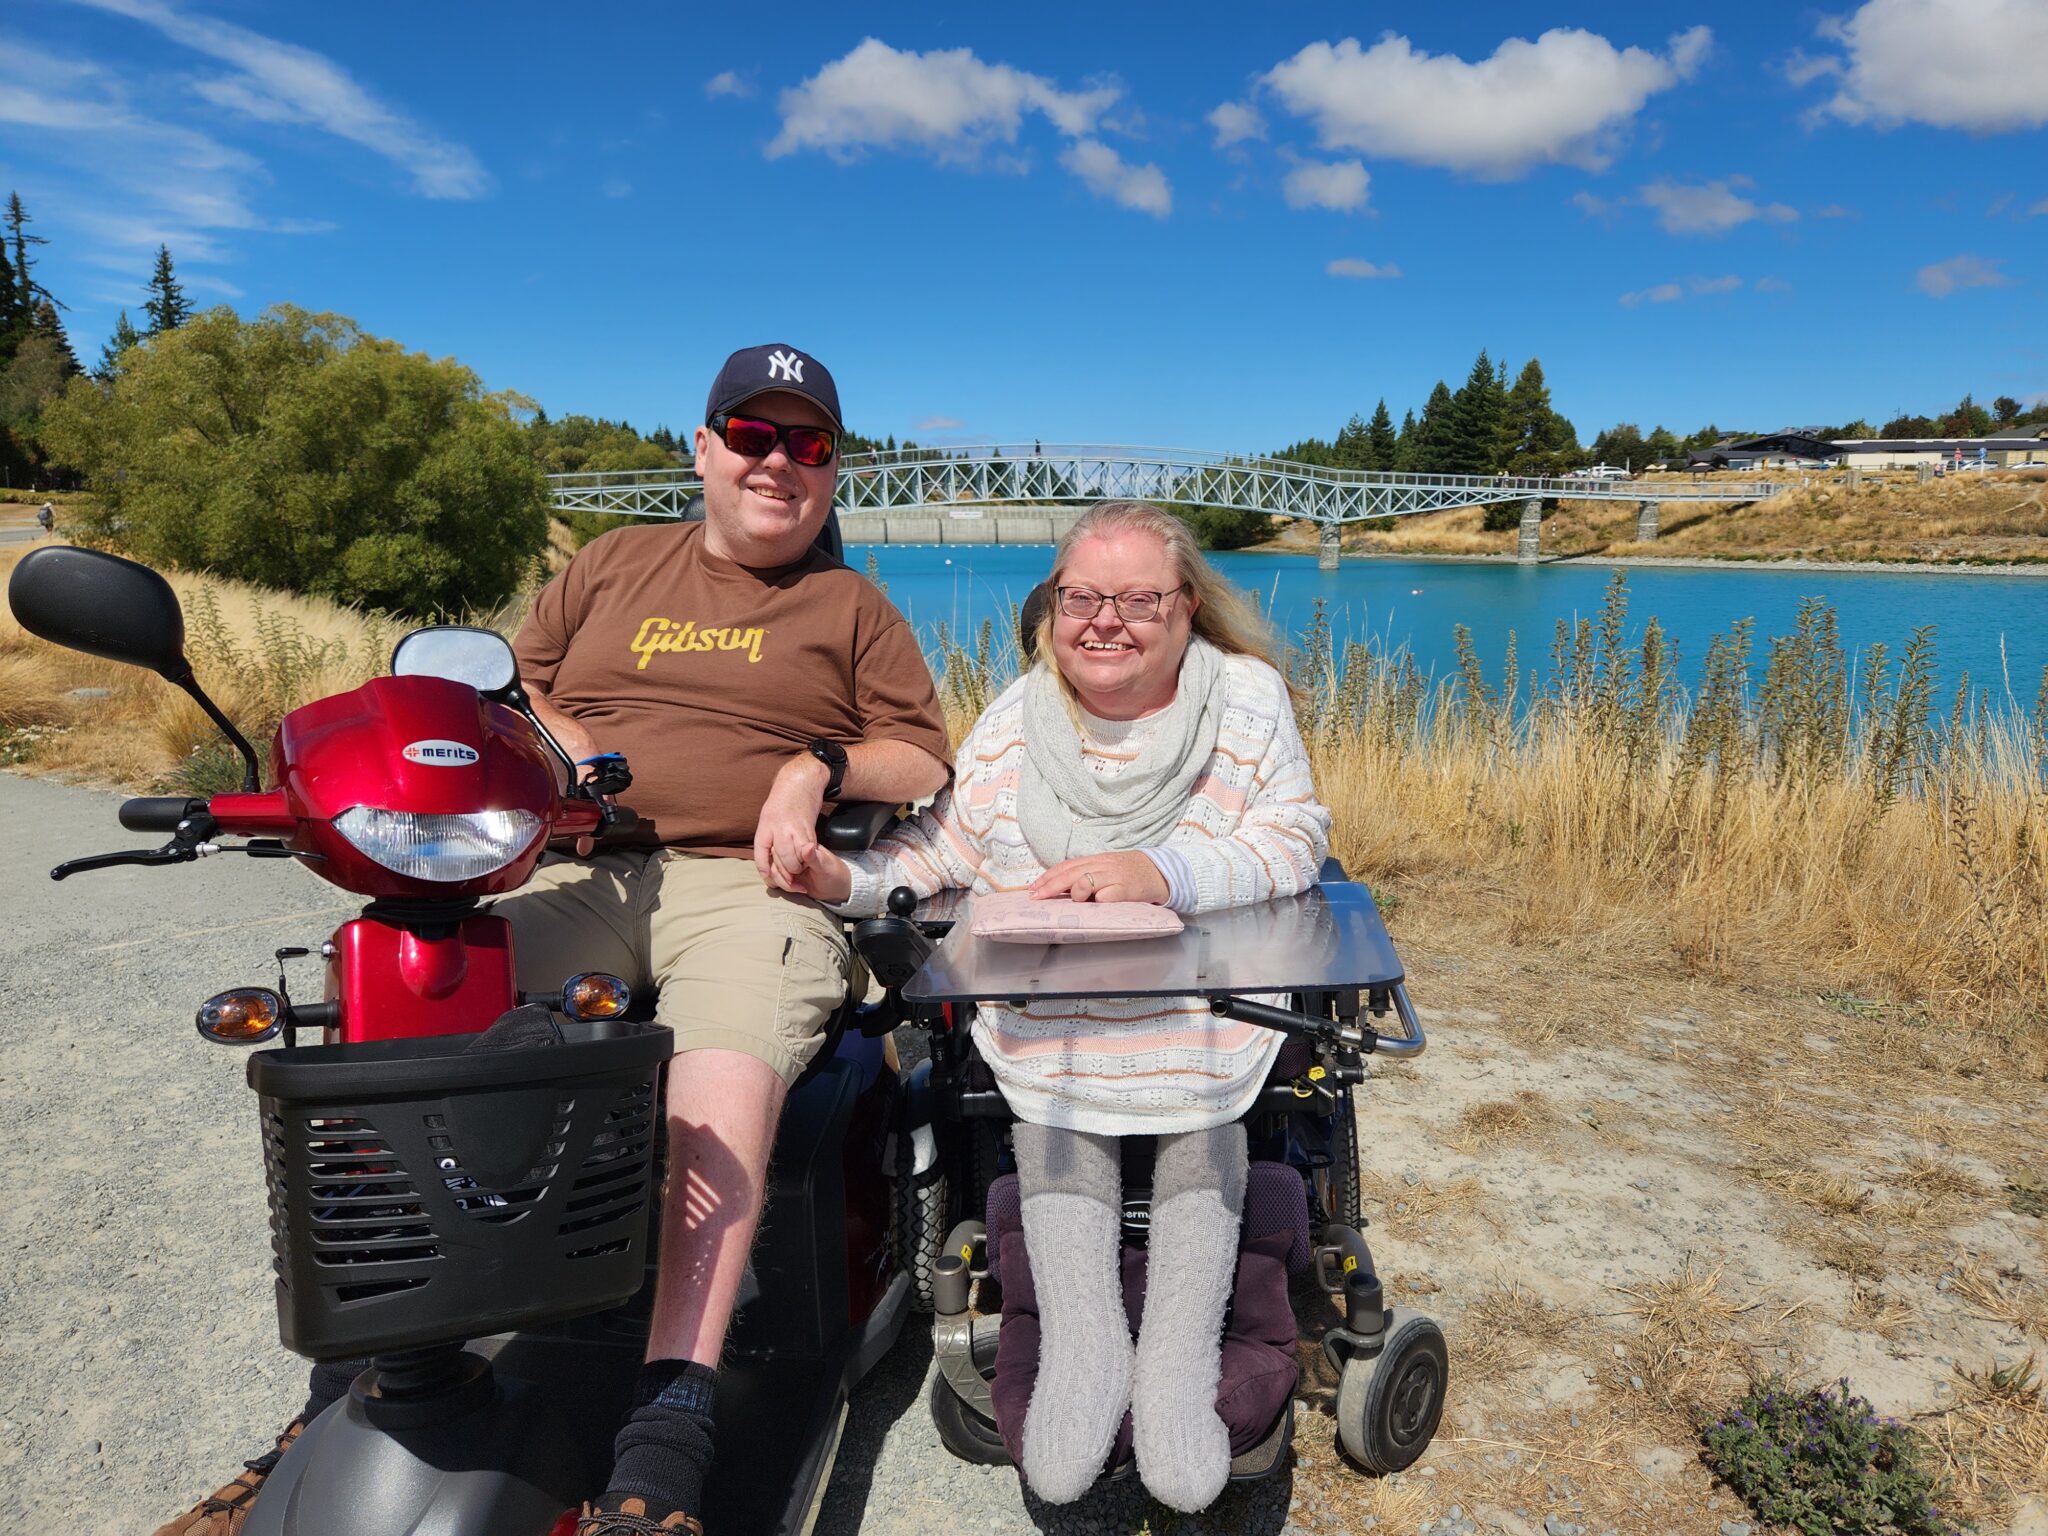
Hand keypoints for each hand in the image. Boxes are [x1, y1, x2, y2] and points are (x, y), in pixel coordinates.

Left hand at [754, 754, 831, 891]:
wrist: (800, 783)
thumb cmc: (783, 802)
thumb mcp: (768, 818)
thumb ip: (768, 837)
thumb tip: (768, 860)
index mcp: (765, 827)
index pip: (760, 855)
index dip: (765, 871)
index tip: (771, 881)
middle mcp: (778, 829)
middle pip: (780, 861)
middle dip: (786, 875)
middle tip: (791, 879)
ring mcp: (793, 830)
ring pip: (794, 860)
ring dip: (798, 868)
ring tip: (800, 866)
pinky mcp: (808, 830)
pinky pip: (807, 852)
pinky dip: (807, 859)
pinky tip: (808, 858)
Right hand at [780, 844, 853, 903]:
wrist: (836, 888)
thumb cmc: (834, 875)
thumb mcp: (825, 867)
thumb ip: (813, 857)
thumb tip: (807, 846)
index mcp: (801, 846)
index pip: (781, 849)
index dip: (784, 863)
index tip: (796, 874)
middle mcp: (792, 854)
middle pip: (773, 861)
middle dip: (782, 876)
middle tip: (797, 884)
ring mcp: (788, 865)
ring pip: (772, 871)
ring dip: (781, 882)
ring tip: (798, 888)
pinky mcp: (787, 876)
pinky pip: (774, 879)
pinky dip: (779, 886)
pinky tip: (794, 889)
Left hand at [1029, 852, 1168, 904]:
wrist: (1159, 871)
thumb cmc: (1128, 874)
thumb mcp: (1105, 870)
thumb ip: (1085, 875)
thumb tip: (1058, 888)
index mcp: (1095, 860)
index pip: (1066, 866)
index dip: (1047, 877)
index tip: (1033, 889)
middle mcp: (1102, 866)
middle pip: (1070, 873)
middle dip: (1050, 887)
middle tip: (1036, 898)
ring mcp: (1115, 877)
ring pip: (1086, 881)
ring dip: (1075, 893)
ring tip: (1073, 902)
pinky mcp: (1127, 889)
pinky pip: (1107, 896)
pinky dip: (1099, 901)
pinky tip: (1096, 905)